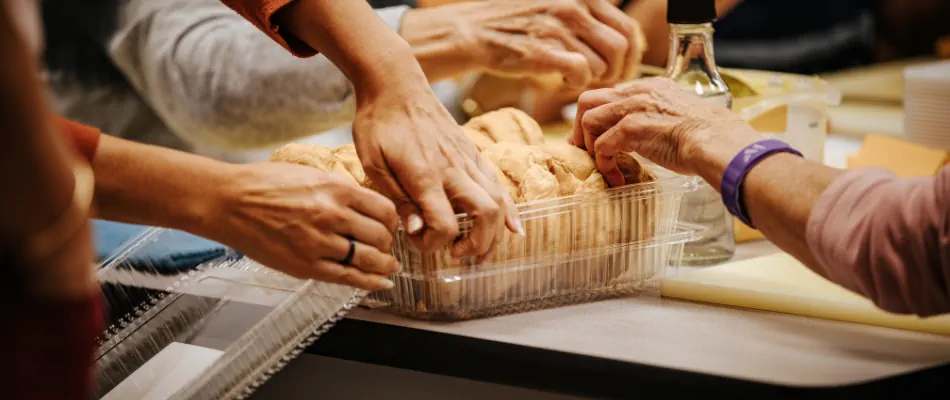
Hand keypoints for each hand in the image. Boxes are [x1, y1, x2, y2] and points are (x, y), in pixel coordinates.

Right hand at [211, 162, 400, 290]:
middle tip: (388, 247)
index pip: (384, 209)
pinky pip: (348, 277)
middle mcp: (332, 215)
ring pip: (369, 259)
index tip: (392, 225)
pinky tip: (381, 283)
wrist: (229, 201)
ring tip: (389, 267)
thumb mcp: (311, 175)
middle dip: (389, 244)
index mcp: (335, 189)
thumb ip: (340, 191)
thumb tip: (366, 207)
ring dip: (385, 265)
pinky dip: (370, 283)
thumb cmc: (264, 184)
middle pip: (381, 235)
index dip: (393, 221)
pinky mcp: (306, 265)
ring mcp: (319, 242)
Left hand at [352, 82, 521, 260]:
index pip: (443, 225)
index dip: (432, 245)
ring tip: (481, 253)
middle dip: (477, 244)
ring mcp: (468, 159)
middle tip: (457, 256)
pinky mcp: (473, 153)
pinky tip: (512, 227)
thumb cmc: (378, 123)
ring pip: (499, 201)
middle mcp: (454, 168)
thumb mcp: (373, 162)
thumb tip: (416, 231)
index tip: (417, 242)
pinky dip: (509, 209)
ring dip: (495, 234)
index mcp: (426, 174)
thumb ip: (396, 198)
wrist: (395, 84)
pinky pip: (499, 184)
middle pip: (485, 215)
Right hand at [402, 0, 644, 89]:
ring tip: (574, 79)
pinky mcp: (544, 52)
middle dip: (618, 71)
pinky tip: (563, 83)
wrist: (473, 31)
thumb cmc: (515, 23)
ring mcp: (559, 28)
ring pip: (602, 65)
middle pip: (621, 48)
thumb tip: (622, 39)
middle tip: (603, 81)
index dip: (631, 54)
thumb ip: (586, 16)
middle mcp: (574, 6)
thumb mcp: (555, 5)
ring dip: (593, 80)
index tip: (622, 68)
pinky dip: (577, 85)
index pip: (627, 27)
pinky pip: (581, 74)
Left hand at [570, 77, 758, 185]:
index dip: (600, 116)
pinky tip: (615, 178)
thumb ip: (662, 118)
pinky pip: (602, 147)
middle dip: (580, 126)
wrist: (717, 141)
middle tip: (584, 148)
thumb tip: (655, 135)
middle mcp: (638, 92)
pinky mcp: (630, 128)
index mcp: (651, 87)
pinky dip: (604, 165)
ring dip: (589, 145)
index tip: (599, 135)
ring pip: (588, 119)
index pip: (612, 94)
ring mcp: (632, 108)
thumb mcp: (682, 116)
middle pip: (588, 99)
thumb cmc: (710, 135)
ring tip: (601, 165)